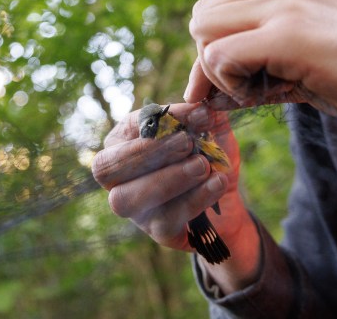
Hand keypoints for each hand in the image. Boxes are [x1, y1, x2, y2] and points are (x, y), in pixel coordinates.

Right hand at [92, 103, 259, 287]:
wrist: (227, 193)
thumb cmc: (206, 152)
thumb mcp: (208, 127)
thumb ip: (201, 112)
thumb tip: (198, 106)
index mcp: (123, 140)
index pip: (130, 126)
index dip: (161, 119)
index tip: (197, 113)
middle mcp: (117, 175)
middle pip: (108, 166)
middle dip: (148, 152)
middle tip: (187, 142)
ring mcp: (134, 207)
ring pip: (129, 197)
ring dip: (168, 179)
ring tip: (202, 166)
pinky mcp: (157, 230)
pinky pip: (165, 219)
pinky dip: (194, 199)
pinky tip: (216, 183)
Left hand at [186, 0, 336, 136]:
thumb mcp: (315, 56)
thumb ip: (266, 59)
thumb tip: (214, 86)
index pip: (222, 8)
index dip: (217, 51)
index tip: (235, 87)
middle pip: (203, 16)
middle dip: (210, 61)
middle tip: (244, 93)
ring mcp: (286, 4)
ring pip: (204, 30)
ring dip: (219, 71)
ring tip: (262, 93)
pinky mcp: (289, 35)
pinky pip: (219, 56)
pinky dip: (230, 84)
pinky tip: (268, 96)